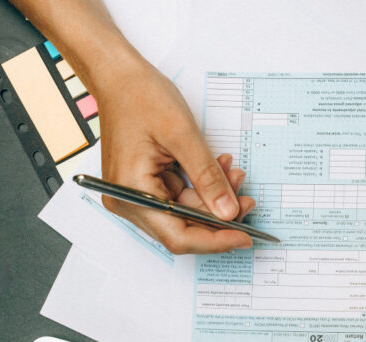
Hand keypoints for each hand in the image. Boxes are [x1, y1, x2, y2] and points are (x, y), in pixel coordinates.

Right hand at [93, 61, 255, 253]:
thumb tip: (228, 213)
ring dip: (213, 198)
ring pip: (185, 213)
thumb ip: (207, 177)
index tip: (245, 237)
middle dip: (218, 216)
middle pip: (182, 228)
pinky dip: (201, 187)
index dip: (215, 240)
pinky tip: (218, 169)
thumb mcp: (183, 135)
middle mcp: (128, 201)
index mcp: (130, 193)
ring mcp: (136, 195)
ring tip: (234, 174)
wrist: (119, 76)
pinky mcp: (145, 185)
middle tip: (247, 200)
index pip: (178, 236)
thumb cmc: (140, 96)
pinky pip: (179, 196)